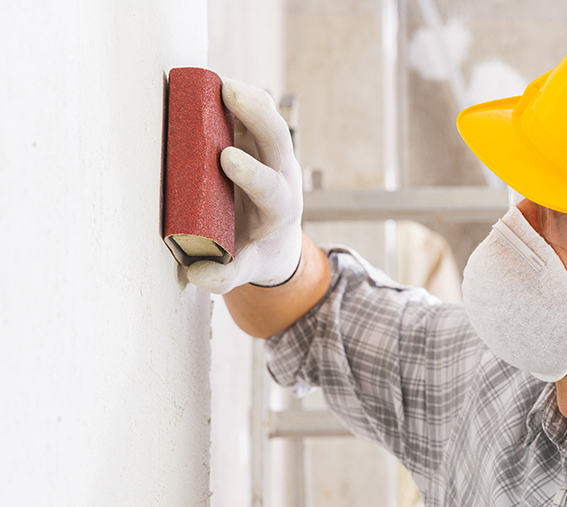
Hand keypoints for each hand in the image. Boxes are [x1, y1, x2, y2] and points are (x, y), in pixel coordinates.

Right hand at [186, 78, 302, 293]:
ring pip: (272, 121)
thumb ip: (221, 276)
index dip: (252, 172)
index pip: (271, 188)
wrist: (273, 241)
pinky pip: (260, 112)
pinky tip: (219, 84)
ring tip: (223, 84)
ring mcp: (276, 156)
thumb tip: (196, 272)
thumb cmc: (251, 254)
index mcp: (279, 210)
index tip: (227, 158)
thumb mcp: (240, 271)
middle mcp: (283, 177)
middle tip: (230, 97)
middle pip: (279, 142)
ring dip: (251, 100)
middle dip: (258, 118)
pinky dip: (243, 97)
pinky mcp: (263, 142)